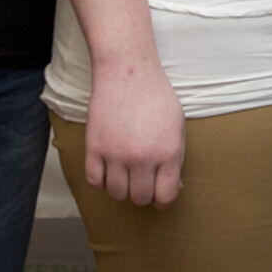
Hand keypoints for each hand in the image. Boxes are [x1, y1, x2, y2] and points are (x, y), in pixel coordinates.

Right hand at [84, 62, 185, 205]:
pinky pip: (94, 181)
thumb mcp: (177, 126)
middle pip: (139, 198)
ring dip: (121, 188)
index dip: (163, 199)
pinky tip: (108, 169)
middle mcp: (142, 158)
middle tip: (142, 180)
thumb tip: (171, 188)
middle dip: (142, 193)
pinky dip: (100, 181)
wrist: (128, 72)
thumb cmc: (156, 97)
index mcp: (168, 153)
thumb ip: (175, 159)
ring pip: (116, 193)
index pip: (165, 197)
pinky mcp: (94, 147)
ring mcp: (116, 154)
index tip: (159, 193)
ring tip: (125, 173)